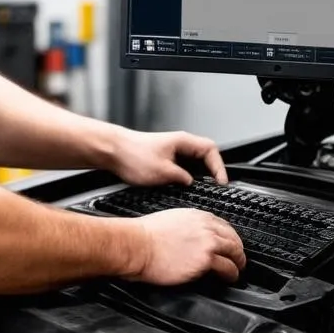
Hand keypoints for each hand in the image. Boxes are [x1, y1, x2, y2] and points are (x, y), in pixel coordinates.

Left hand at [107, 128, 226, 187]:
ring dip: (199, 175)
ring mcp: (171, 151)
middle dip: (211, 172)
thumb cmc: (133, 155)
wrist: (112, 152)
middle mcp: (179, 144)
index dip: (219, 167)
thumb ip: (182, 178)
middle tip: (215, 188)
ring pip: (193, 163)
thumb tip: (192, 184)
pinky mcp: (163, 159)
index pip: (211, 150)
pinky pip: (182, 167)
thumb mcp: (163, 172)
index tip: (221, 183)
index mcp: (183, 141)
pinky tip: (183, 187)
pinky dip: (187, 176)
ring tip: (202, 190)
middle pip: (205, 156)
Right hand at [130, 209, 245, 284]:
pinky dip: (232, 274)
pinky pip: (228, 268)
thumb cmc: (145, 235)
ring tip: (237, 270)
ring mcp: (207, 243)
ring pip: (235, 252)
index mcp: (196, 216)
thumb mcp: (171, 220)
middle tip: (238, 259)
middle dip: (238, 250)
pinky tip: (230, 278)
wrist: (137, 245)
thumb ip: (187, 226)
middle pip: (233, 238)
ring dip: (238, 263)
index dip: (230, 237)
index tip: (230, 245)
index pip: (223, 225)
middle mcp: (205, 227)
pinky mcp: (205, 260)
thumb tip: (192, 238)